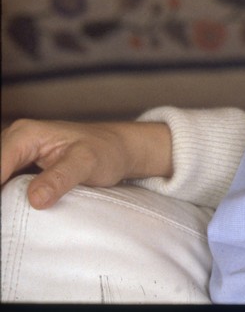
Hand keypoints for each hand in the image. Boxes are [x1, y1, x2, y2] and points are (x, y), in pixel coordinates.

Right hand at [0, 118, 171, 208]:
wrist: (118, 150)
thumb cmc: (106, 151)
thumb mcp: (88, 163)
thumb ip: (61, 178)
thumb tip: (35, 199)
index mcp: (25, 135)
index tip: (3, 215)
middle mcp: (14, 142)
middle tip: (8, 224)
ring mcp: (15, 157)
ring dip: (3, 201)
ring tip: (11, 223)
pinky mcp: (19, 170)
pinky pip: (4, 186)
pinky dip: (6, 200)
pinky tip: (12, 216)